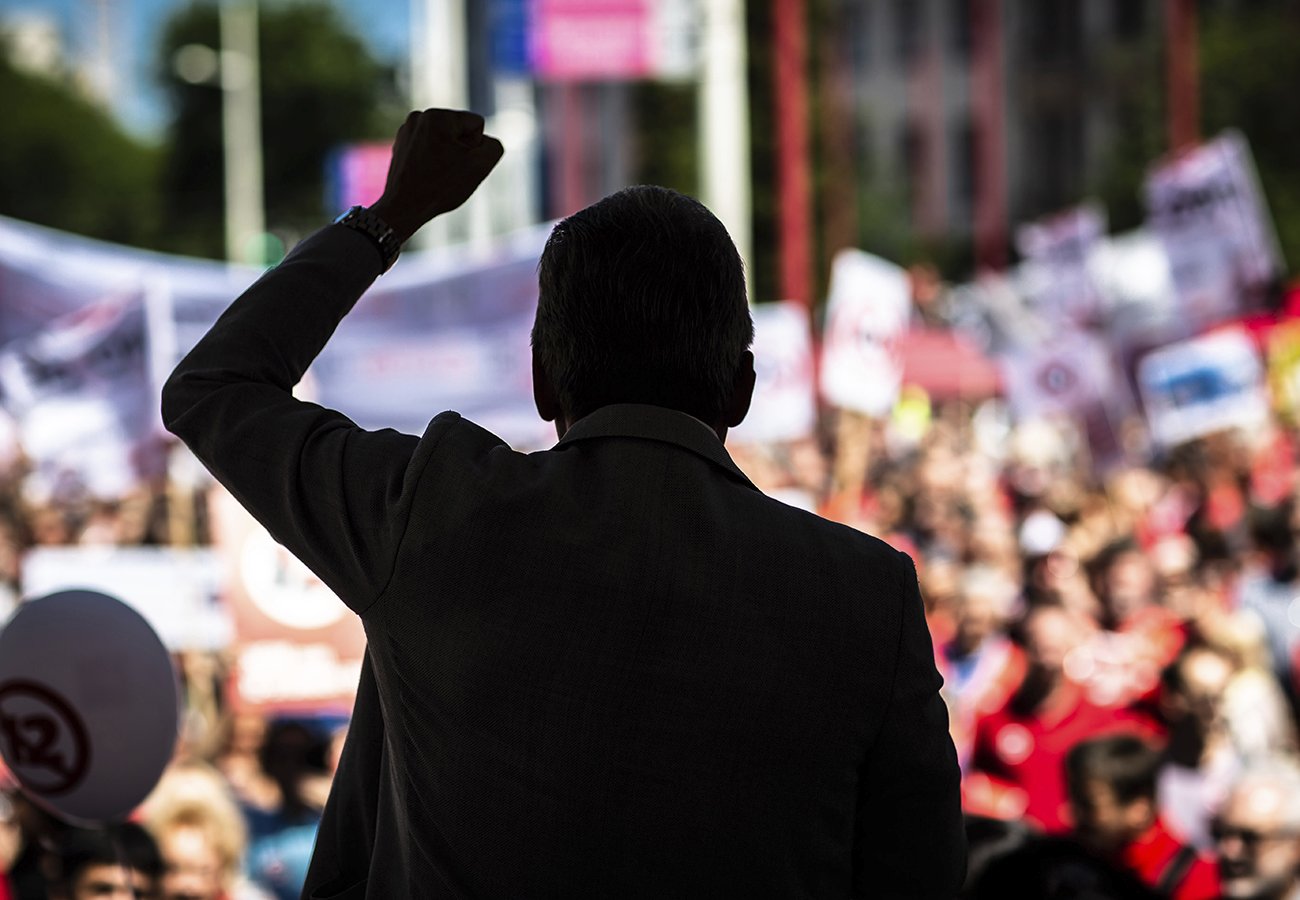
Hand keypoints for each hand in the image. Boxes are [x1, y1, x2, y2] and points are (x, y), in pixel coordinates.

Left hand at [368, 109, 504, 243]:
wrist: (403, 207)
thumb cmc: (441, 187)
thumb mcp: (480, 166)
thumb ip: (494, 147)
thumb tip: (484, 143)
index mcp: (437, 116)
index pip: (476, 124)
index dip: (476, 148)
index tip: (460, 164)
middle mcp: (419, 117)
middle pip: (460, 131)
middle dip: (461, 151)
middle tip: (448, 172)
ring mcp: (407, 130)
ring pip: (445, 141)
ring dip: (448, 157)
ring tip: (437, 175)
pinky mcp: (401, 145)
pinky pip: (429, 149)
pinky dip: (433, 161)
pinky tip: (427, 176)